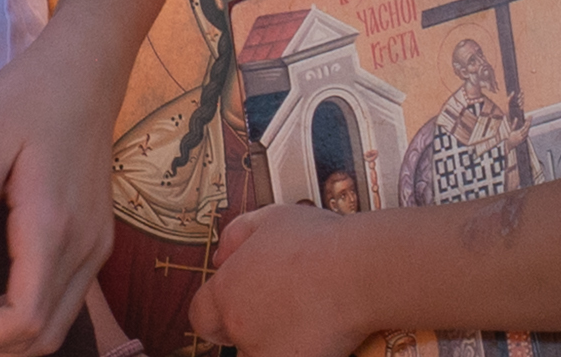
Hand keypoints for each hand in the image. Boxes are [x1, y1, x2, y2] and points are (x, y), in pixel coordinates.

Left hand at [0, 27, 118, 355]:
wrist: (86, 67)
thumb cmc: (31, 96)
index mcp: (52, 228)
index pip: (21, 323)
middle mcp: (83, 248)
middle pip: (38, 337)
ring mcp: (94, 245)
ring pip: (51, 323)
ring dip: (0, 326)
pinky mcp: (94, 237)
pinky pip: (59, 296)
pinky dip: (20, 305)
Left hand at [190, 203, 362, 356]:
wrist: (359, 271)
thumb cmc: (322, 243)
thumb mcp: (271, 217)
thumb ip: (237, 233)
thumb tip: (221, 254)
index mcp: (227, 290)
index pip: (201, 315)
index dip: (219, 311)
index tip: (239, 305)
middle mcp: (239, 325)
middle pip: (231, 337)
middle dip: (249, 328)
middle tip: (279, 311)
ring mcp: (263, 351)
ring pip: (259, 352)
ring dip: (274, 342)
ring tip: (304, 319)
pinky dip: (300, 351)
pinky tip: (318, 332)